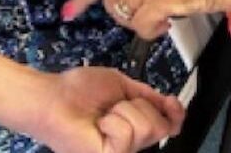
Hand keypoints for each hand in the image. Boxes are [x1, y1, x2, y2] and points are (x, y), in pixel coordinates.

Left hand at [38, 67, 183, 152]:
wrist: (54, 97)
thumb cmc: (79, 90)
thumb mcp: (121, 85)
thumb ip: (146, 95)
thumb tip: (168, 102)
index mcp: (133, 122)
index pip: (167, 126)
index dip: (176, 115)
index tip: (172, 102)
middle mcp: (131, 140)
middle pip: (160, 125)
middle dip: (140, 105)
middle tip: (115, 105)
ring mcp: (121, 151)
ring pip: (146, 127)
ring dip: (123, 110)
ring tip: (104, 114)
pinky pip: (127, 133)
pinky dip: (113, 121)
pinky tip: (99, 124)